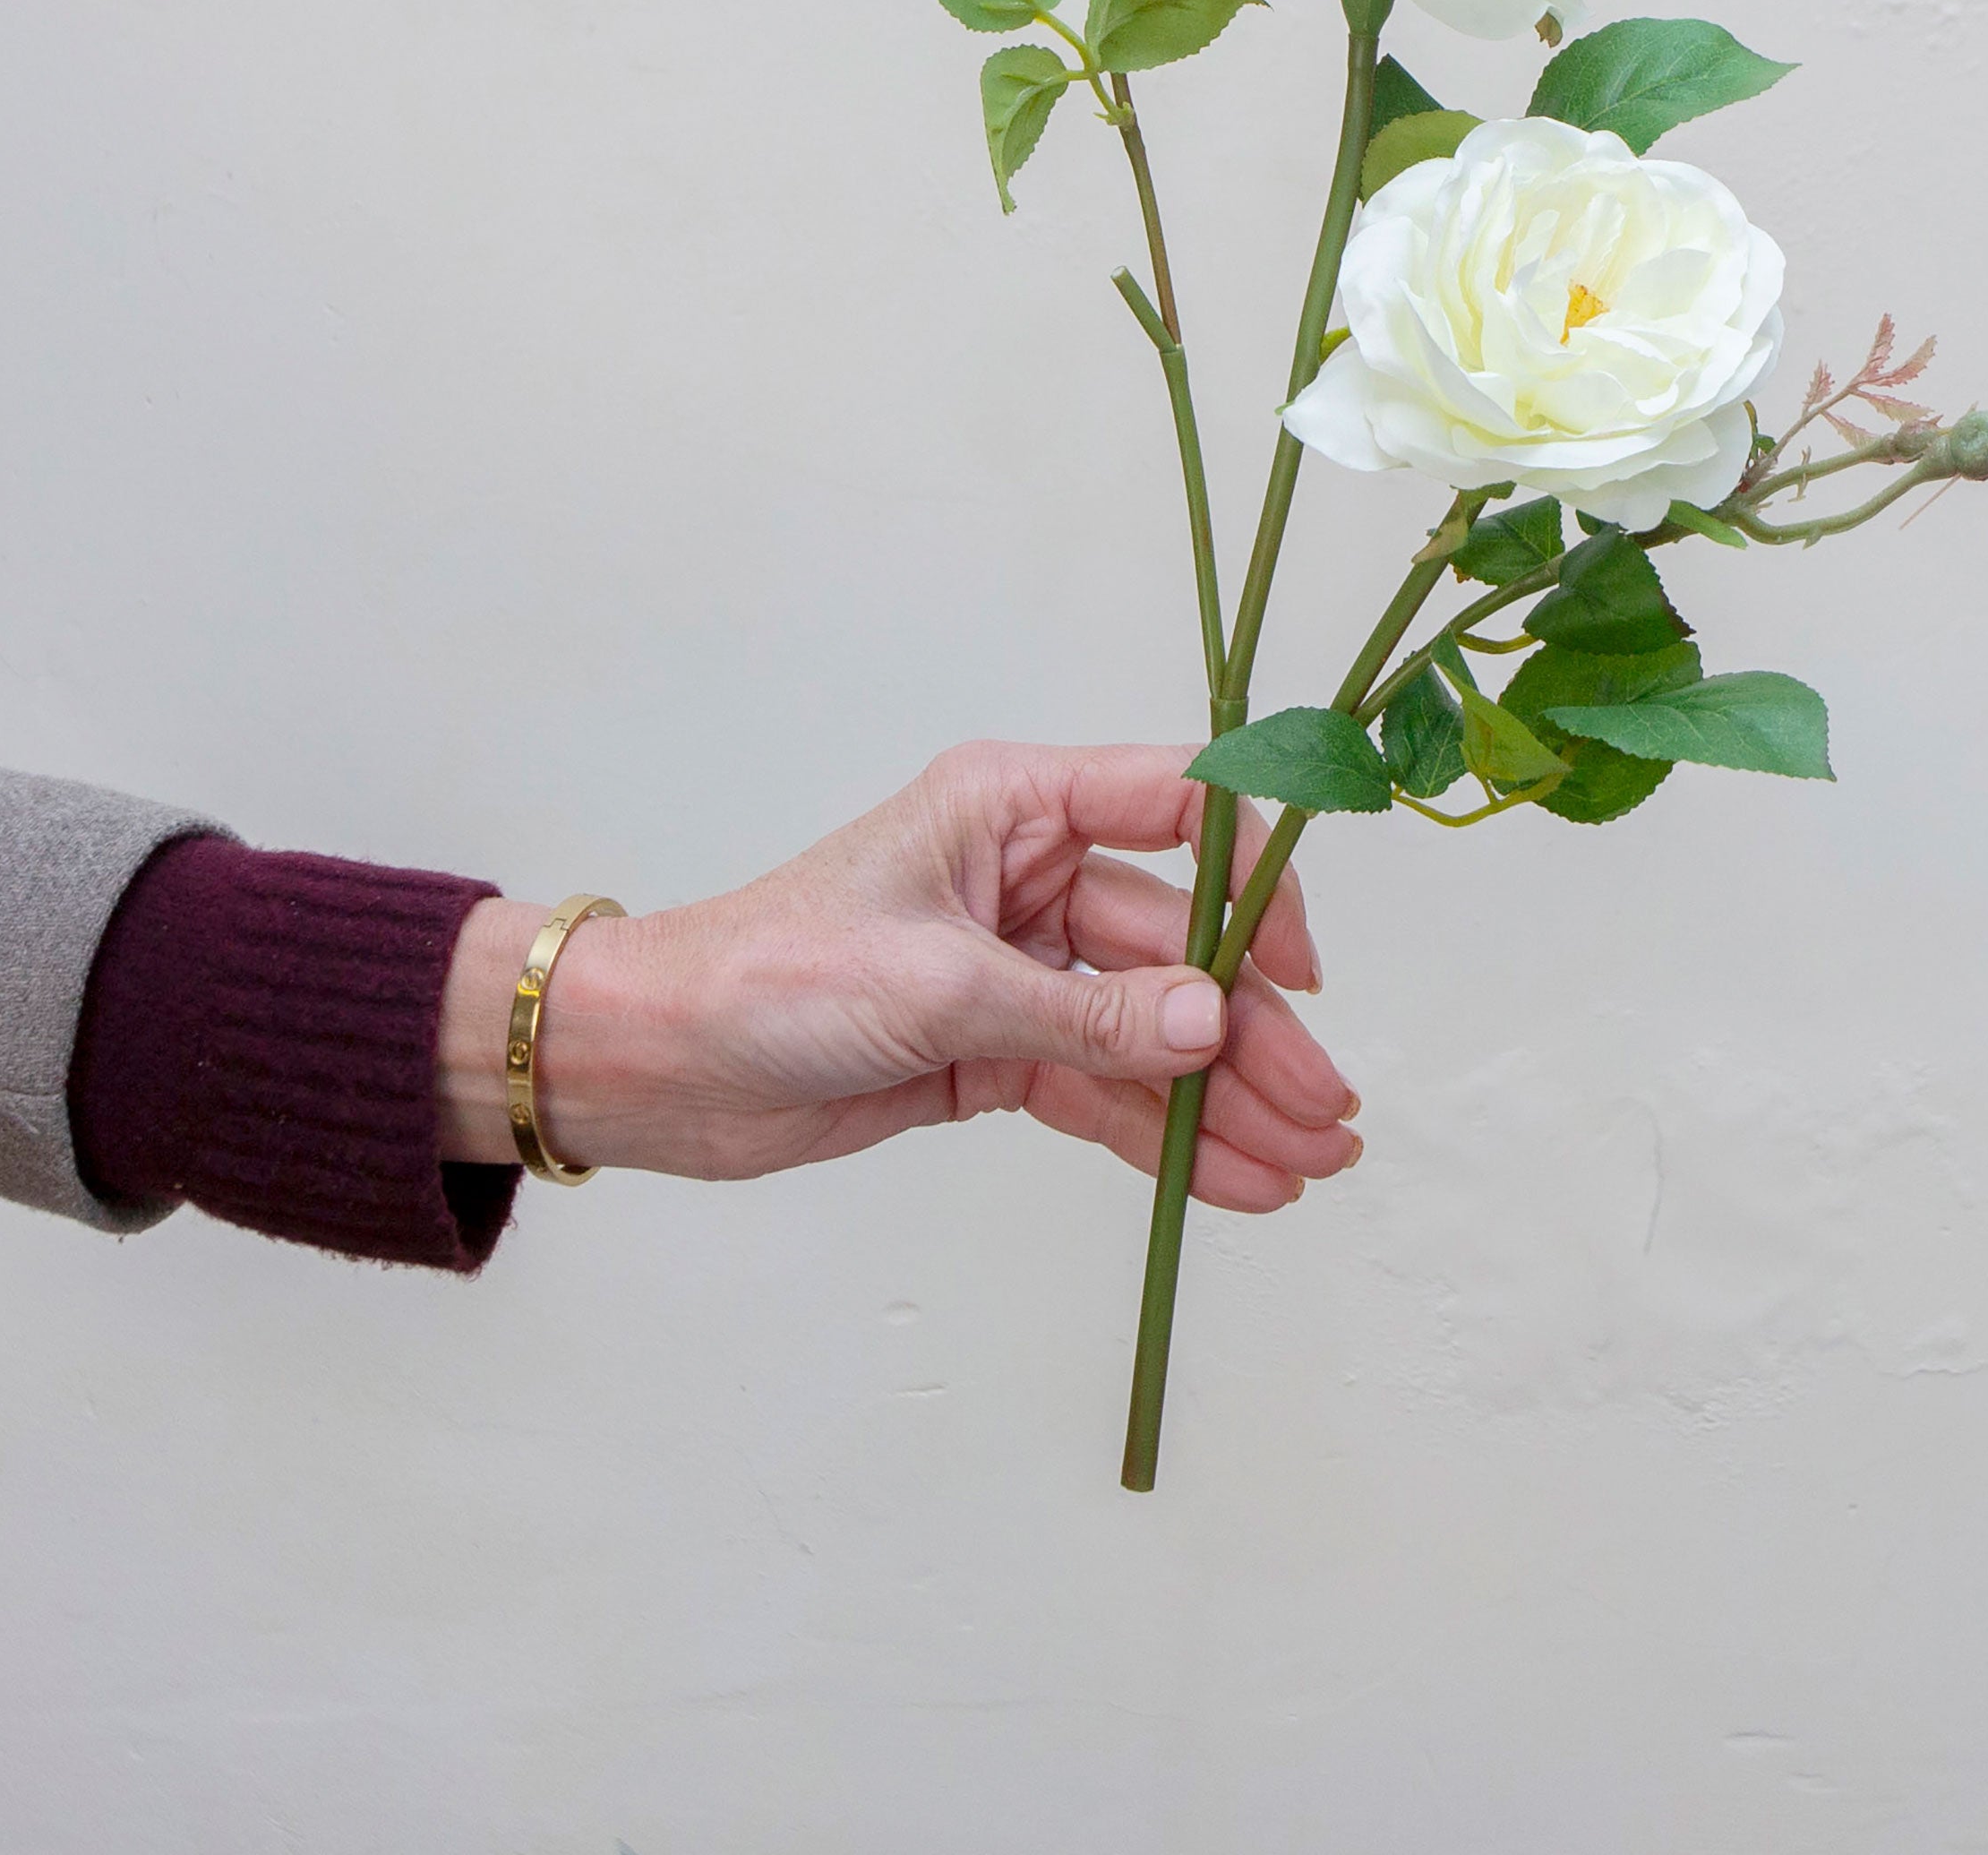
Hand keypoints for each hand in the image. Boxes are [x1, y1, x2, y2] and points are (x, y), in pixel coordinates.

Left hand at [438, 742, 1360, 1210]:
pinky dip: (1164, 1135)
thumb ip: (1089, 1012)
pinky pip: (1103, 1086)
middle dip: (1253, 1033)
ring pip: (1149, 1031)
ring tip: (1307, 1164)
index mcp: (1012, 807)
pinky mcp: (993, 1051)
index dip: (1249, 878)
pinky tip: (1233, 1181)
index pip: (1173, 806)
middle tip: (1328, 1112)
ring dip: (1226, 1098)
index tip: (1296, 968)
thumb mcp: (942, 985)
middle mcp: (1025, 876)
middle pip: (1176, 948)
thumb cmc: (773, 974)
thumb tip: (1221, 1024)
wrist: (659, 1065)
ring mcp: (1014, 969)